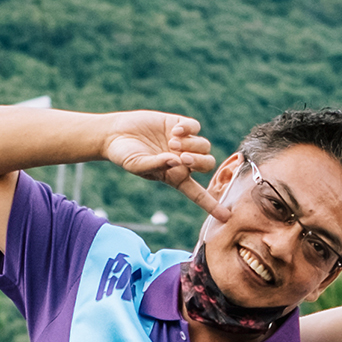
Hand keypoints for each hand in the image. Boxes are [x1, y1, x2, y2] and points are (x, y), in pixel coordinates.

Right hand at [102, 111, 221, 212]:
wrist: (115, 134)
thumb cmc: (124, 155)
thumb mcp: (137, 165)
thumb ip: (155, 165)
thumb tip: (176, 160)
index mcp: (174, 177)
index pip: (197, 193)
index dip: (211, 204)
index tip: (226, 217)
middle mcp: (182, 161)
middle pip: (207, 164)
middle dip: (199, 161)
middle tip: (182, 157)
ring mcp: (183, 142)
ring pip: (204, 145)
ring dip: (192, 145)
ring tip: (172, 142)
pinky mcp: (179, 124)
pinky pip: (195, 127)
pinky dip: (188, 129)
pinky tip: (175, 130)